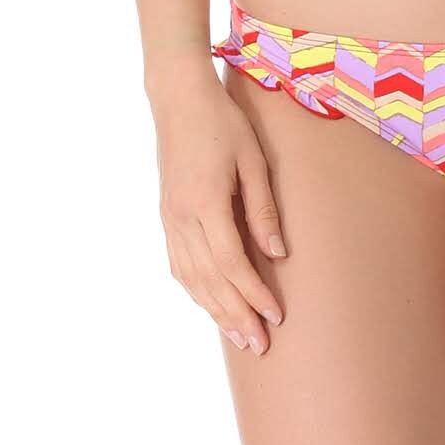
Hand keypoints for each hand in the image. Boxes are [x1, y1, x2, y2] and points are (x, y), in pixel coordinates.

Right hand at [152, 66, 287, 353]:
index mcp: (206, 203)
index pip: (232, 263)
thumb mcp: (253, 160)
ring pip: (191, 278)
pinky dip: (196, 290)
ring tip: (238, 336)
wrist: (179, 99)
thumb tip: (277, 254)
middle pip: (210, 281)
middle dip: (236, 316)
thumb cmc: (223, 123)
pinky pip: (180, 264)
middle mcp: (183, 217)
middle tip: (260, 346)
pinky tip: (211, 304)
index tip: (276, 317)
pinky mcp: (167, 216)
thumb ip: (263, 209)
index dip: (254, 294)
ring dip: (215, 311)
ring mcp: (170, 219)